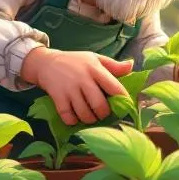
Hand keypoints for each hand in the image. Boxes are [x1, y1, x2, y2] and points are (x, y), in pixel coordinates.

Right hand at [19, 47, 133, 124]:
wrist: (46, 62)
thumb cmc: (75, 62)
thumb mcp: (95, 59)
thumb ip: (114, 65)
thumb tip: (132, 66)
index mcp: (95, 69)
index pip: (114, 87)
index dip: (122, 99)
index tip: (124, 106)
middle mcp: (83, 79)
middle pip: (99, 104)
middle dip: (104, 114)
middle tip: (103, 114)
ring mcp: (69, 89)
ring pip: (84, 113)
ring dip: (90, 119)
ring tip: (91, 117)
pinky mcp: (57, 97)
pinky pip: (68, 116)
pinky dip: (73, 121)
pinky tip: (75, 118)